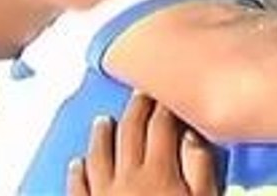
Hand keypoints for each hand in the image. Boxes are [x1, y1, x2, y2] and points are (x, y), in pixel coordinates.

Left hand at [67, 92, 218, 195]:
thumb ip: (200, 170)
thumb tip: (192, 135)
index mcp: (159, 173)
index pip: (162, 127)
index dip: (167, 106)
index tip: (171, 91)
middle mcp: (127, 178)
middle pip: (130, 134)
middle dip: (136, 109)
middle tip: (142, 91)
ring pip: (99, 157)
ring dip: (102, 136)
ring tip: (103, 120)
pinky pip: (78, 189)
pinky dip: (77, 172)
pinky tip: (76, 164)